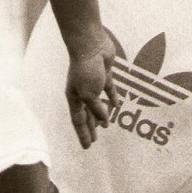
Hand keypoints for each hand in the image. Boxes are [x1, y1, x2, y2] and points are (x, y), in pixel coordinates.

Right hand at [66, 30, 117, 148]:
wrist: (90, 45)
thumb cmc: (86, 69)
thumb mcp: (89, 94)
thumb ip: (97, 109)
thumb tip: (105, 122)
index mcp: (74, 98)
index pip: (78, 121)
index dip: (83, 135)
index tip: (87, 147)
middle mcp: (81, 93)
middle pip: (87, 115)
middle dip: (90, 129)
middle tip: (94, 142)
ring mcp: (93, 84)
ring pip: (97, 105)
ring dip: (101, 116)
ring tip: (105, 127)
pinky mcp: (104, 75)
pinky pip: (109, 90)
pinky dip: (112, 98)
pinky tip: (117, 106)